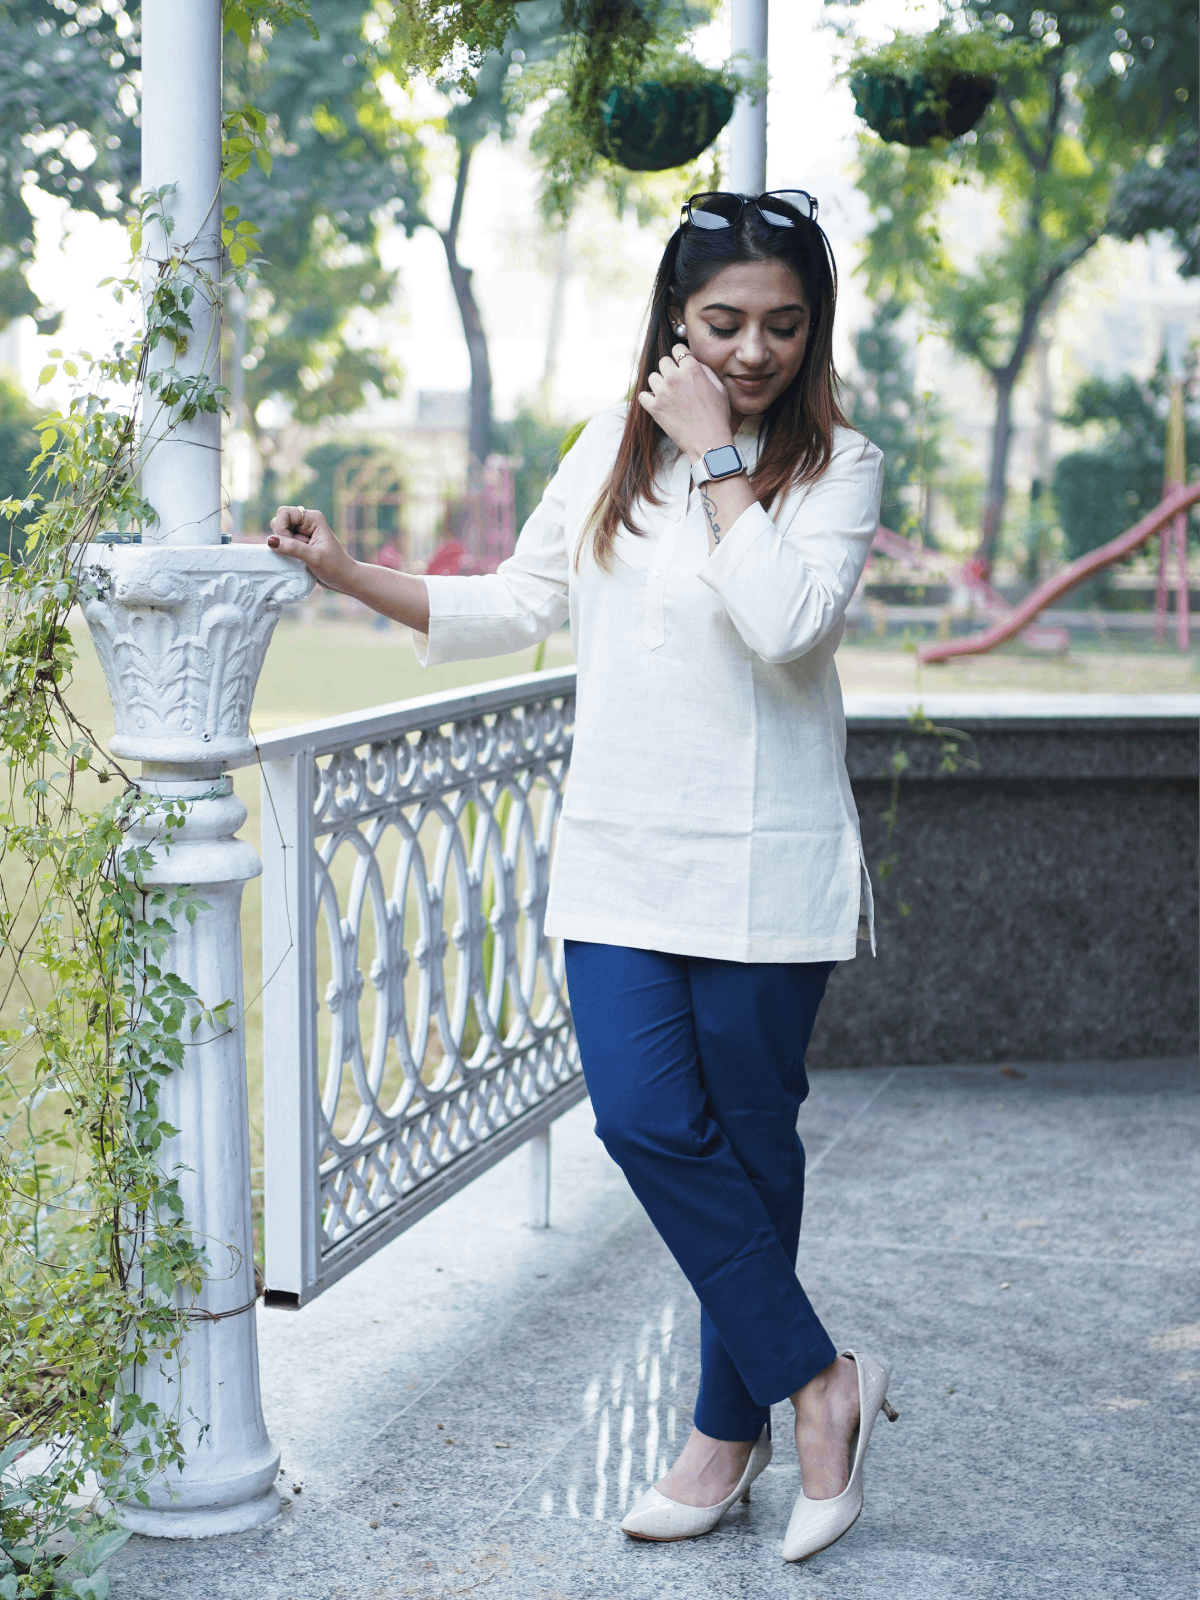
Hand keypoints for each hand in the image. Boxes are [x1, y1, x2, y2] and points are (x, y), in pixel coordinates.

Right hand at [267, 506, 355, 591]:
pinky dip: (284, 550)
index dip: (281, 527)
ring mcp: (302, 532)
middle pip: (279, 520)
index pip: (284, 512)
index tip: (291, 542)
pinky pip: (283, 542)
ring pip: (279, 532)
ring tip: (300, 555)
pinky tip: (296, 559)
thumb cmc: (335, 568)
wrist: (345, 579)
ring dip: (284, 545)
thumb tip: (270, 541)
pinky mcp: (299, 543)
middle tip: (296, 550)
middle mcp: (306, 522)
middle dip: (281, 536)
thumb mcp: (314, 558)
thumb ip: (293, 548)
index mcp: (313, 518)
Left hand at [637, 344, 731, 462]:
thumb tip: (693, 362)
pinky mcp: (654, 408)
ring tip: (668, 395)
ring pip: (652, 377)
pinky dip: (648, 399)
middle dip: (669, 370)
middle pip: (663, 362)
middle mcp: (675, 377)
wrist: (709, 441)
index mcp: (692, 369)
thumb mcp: (719, 388)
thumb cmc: (718, 416)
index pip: (678, 349)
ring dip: (659, 384)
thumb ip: (705, 370)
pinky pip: (643, 395)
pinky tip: (657, 403)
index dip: (680, 356)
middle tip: (677, 383)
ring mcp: (663, 392)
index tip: (682, 365)